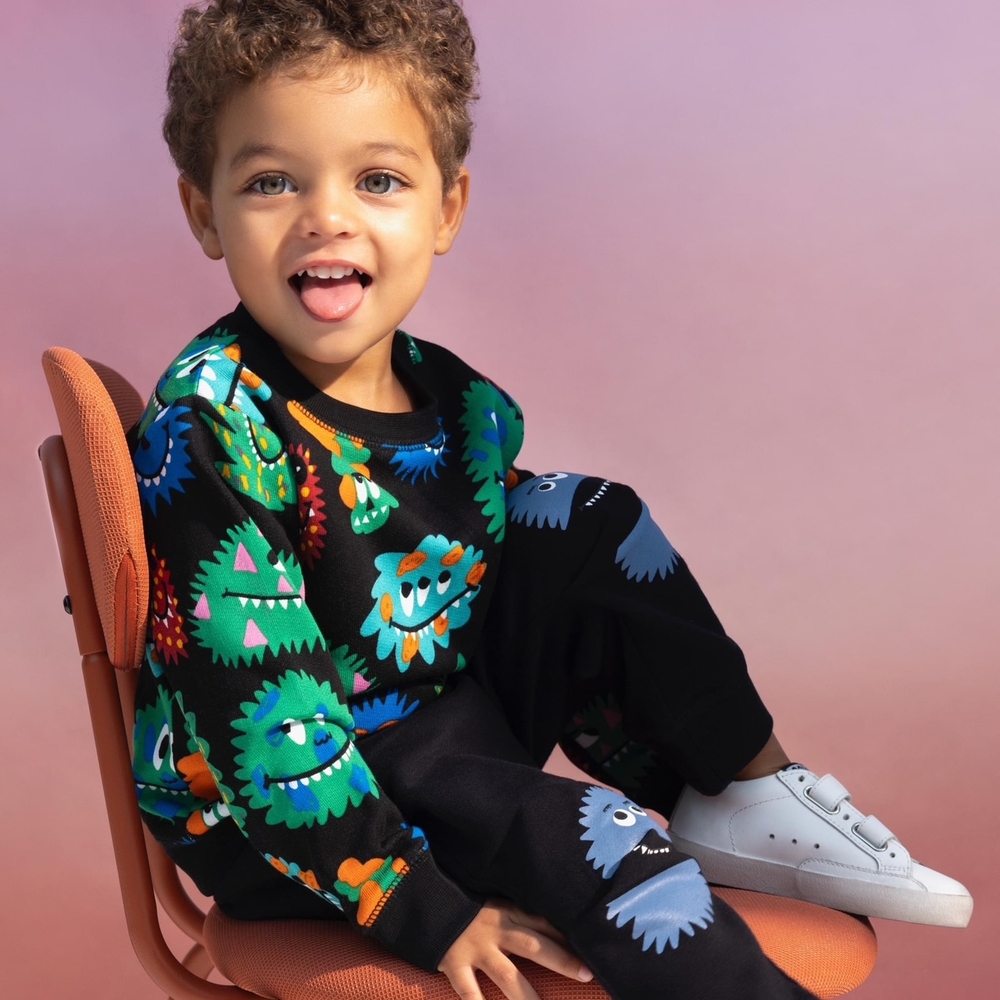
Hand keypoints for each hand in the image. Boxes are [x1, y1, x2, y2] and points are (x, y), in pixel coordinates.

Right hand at [438, 899, 592, 999]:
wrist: (424, 901)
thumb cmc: (463, 904)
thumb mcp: (493, 903)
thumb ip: (518, 914)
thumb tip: (552, 927)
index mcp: (507, 912)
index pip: (543, 924)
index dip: (567, 937)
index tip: (592, 947)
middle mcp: (496, 931)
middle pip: (535, 947)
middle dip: (562, 962)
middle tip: (586, 974)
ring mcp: (476, 950)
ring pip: (509, 978)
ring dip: (529, 999)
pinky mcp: (455, 965)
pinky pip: (471, 994)